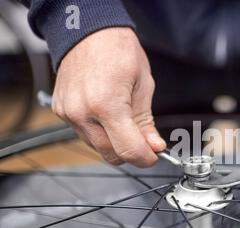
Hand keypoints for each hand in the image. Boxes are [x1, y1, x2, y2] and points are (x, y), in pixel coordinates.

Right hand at [52, 27, 165, 166]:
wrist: (88, 31)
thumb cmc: (118, 50)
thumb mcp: (143, 85)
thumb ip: (146, 121)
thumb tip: (153, 146)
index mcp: (107, 105)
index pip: (128, 150)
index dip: (145, 158)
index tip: (153, 155)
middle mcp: (83, 113)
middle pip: (111, 155)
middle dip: (131, 153)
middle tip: (144, 141)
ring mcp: (68, 113)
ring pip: (97, 147)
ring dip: (114, 143)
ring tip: (124, 120)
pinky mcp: (60, 112)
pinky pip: (84, 134)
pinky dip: (99, 133)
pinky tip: (107, 115)